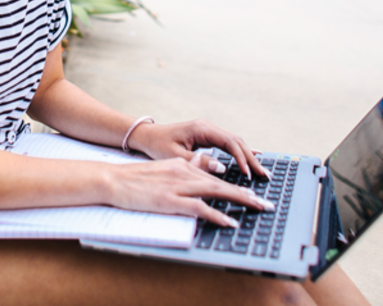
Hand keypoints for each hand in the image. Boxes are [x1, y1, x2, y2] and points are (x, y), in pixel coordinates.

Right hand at [105, 155, 272, 226]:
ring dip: (239, 200)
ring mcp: (179, 186)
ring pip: (216, 191)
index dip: (237, 184)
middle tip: (267, 204)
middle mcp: (185, 172)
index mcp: (184, 165)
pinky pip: (199, 208)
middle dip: (247, 194)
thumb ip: (188, 164)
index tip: (255, 193)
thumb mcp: (166, 166)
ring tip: (258, 208)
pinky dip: (217, 214)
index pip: (216, 174)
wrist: (115, 179)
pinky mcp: (171, 200)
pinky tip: (230, 221)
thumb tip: (206, 161)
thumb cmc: (138, 178)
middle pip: (222, 182)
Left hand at [127, 118, 267, 180]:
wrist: (148, 136)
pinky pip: (228, 144)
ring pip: (235, 142)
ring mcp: (209, 130)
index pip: (230, 142)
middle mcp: (208, 126)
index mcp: (202, 128)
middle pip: (237, 141)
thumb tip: (222, 167)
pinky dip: (240, 152)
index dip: (242, 158)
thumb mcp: (176, 156)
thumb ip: (199, 162)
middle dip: (251, 158)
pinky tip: (251, 158)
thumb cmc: (159, 145)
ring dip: (248, 156)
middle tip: (265, 174)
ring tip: (261, 171)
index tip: (249, 174)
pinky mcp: (207, 136)